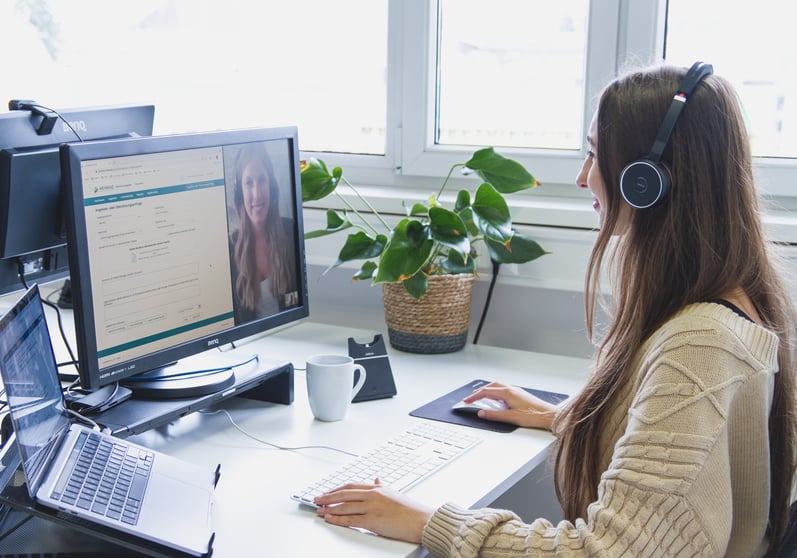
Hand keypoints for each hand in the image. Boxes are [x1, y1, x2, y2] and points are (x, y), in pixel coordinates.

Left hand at [314, 479, 433, 542]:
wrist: (422, 520)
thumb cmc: (411, 510)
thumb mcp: (395, 493)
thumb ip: (383, 486)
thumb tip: (377, 479)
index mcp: (377, 488)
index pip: (351, 486)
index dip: (337, 489)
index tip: (327, 492)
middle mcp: (373, 495)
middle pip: (344, 493)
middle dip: (328, 496)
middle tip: (317, 499)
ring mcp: (372, 507)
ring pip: (344, 506)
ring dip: (329, 508)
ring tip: (319, 510)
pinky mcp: (372, 520)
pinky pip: (350, 519)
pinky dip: (337, 518)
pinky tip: (329, 518)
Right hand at [464, 382, 557, 428]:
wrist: (549, 416)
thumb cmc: (534, 416)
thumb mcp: (510, 417)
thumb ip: (494, 415)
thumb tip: (481, 413)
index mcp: (507, 392)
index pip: (486, 392)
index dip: (474, 396)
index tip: (467, 400)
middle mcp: (512, 389)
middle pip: (491, 386)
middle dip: (479, 391)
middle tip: (471, 398)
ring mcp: (516, 391)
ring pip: (498, 387)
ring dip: (488, 391)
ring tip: (482, 399)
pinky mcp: (520, 395)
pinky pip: (504, 390)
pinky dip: (496, 394)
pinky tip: (496, 402)